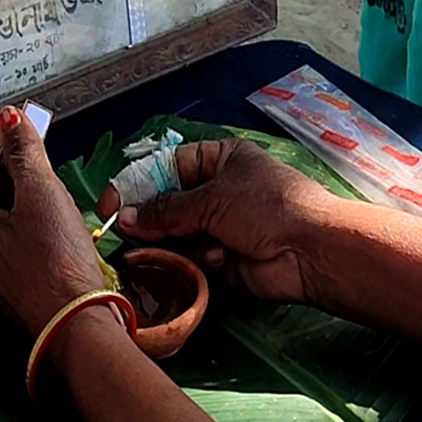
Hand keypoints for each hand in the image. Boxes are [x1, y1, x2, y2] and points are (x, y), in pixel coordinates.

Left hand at [0, 107, 109, 336]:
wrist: (77, 323)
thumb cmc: (55, 268)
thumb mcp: (41, 195)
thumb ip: (24, 153)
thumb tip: (11, 121)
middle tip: (15, 144)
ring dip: (8, 186)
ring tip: (37, 172)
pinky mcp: (8, 277)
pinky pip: (2, 231)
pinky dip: (17, 209)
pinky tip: (44, 207)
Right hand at [98, 138, 336, 303]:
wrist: (311, 251)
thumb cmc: (266, 207)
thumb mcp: (212, 198)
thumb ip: (164, 210)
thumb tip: (122, 217)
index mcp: (219, 159)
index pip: (165, 167)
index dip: (136, 184)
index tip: (109, 204)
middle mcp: (218, 191)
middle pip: (167, 205)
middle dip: (152, 220)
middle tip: (129, 234)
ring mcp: (221, 227)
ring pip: (177, 236)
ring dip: (179, 242)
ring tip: (192, 245)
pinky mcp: (223, 261)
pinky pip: (193, 261)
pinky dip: (198, 261)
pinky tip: (216, 259)